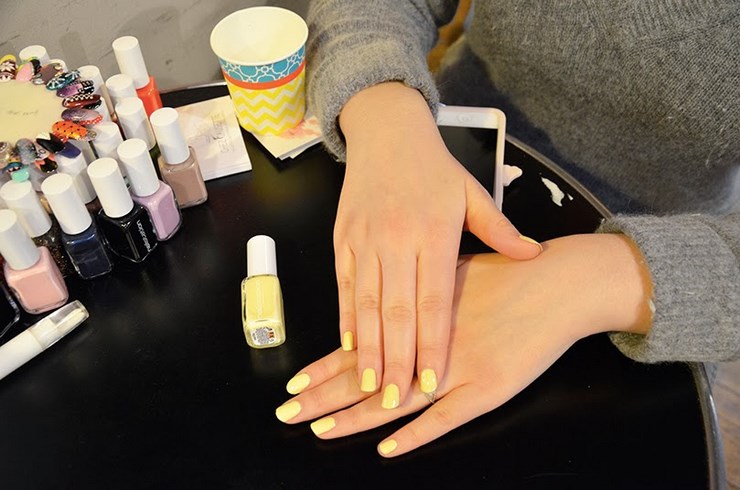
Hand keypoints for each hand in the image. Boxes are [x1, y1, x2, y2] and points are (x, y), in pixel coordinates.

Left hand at [276, 234, 652, 456]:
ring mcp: (456, 370)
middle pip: (366, 377)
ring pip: (395, 401)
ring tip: (319, 430)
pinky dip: (415, 435)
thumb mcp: (457, 265)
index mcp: (415, 315)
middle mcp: (427, 344)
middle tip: (287, 414)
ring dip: (354, 418)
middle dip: (324, 397)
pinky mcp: (487, 389)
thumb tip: (391, 296)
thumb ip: (422, 287)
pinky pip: (444, 419)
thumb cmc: (511, 272)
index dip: (325, 367)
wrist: (560, 282)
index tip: (295, 383)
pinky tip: (385, 449)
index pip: (361, 347)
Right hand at [333, 82, 541, 410]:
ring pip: (365, 304)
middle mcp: (397, 240)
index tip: (431, 381)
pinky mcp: (343, 240)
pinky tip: (347, 346)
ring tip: (368, 384)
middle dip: (394, 360)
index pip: (433, 301)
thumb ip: (500, 229)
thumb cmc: (434, 167)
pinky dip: (345, 318)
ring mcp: (365, 241)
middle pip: (396, 311)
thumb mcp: (471, 192)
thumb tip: (534, 255)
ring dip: (365, 348)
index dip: (431, 344)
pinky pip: (344, 286)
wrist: (387, 132)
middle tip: (394, 399)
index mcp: (434, 232)